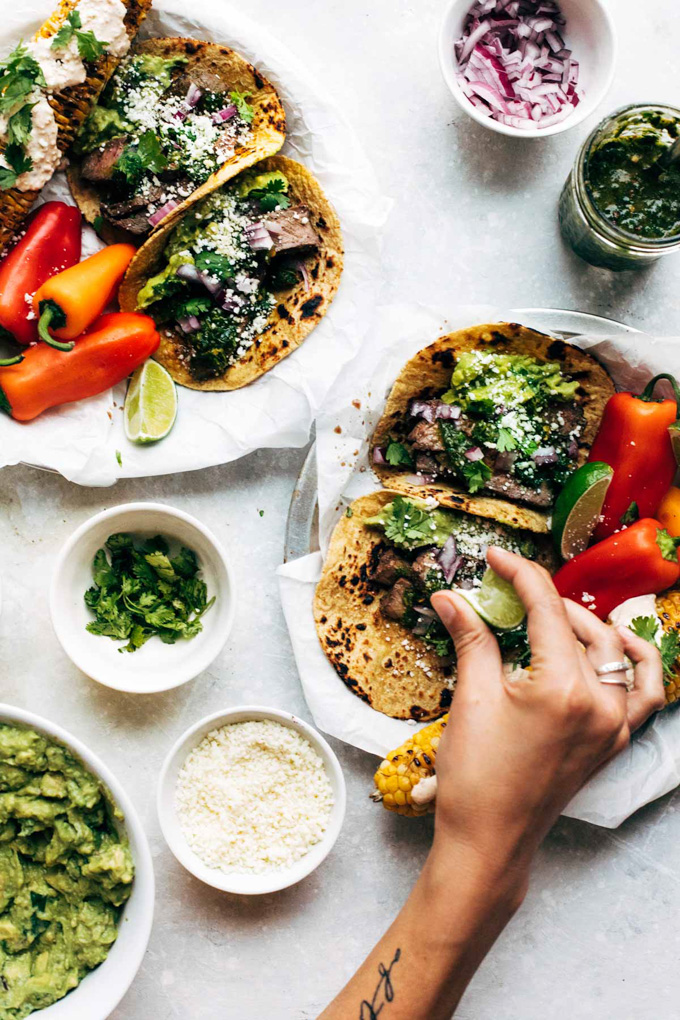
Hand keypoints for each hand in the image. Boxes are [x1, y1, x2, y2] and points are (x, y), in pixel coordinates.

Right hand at [430, 546, 664, 891]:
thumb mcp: (471, 698)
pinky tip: (617, 647)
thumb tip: (451, 597)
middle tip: (511, 590)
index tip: (496, 558)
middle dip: (546, 600)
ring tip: (557, 617)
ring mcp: (614, 726)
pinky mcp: (614, 743)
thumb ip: (471, 638)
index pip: (546, 610)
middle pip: (583, 627)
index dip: (519, 575)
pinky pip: (643, 693)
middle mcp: (600, 704)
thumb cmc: (476, 776)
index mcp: (563, 688)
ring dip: (590, 627)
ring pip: (618, 654)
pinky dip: (637, 664)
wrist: (490, 840)